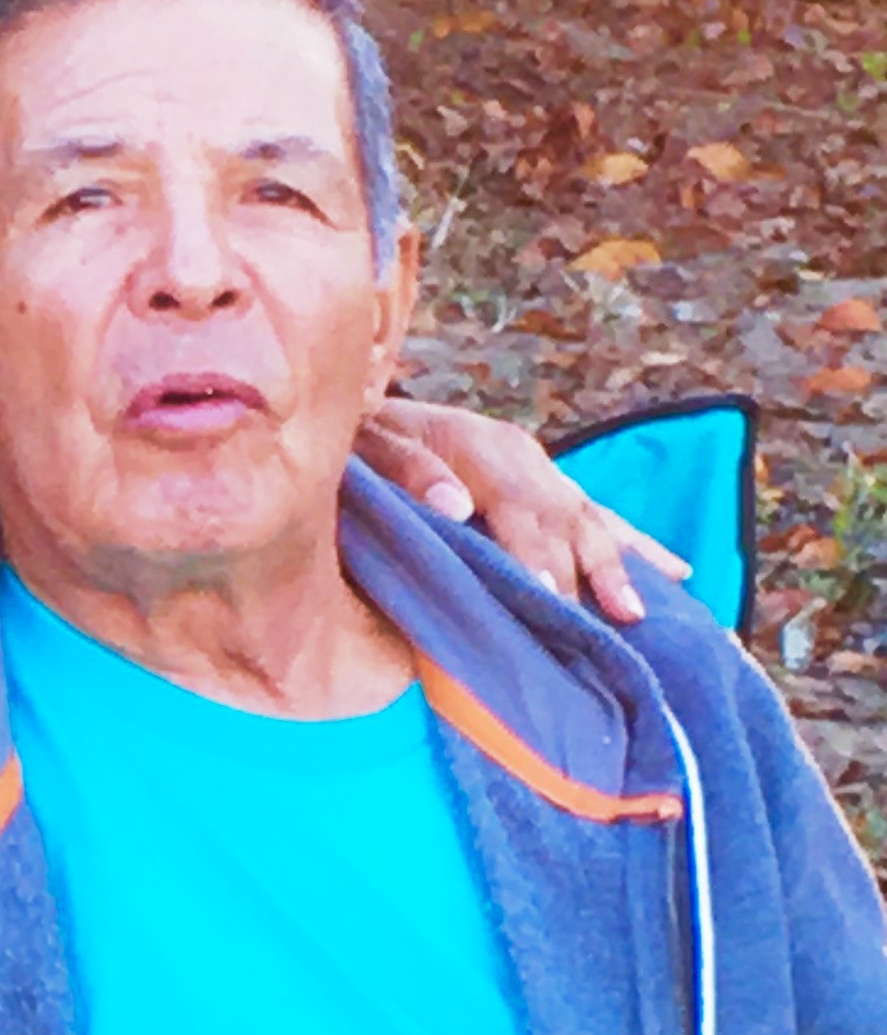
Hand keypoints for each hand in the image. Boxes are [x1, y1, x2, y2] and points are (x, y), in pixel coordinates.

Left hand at [357, 398, 684, 627]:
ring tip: (640, 613)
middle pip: (564, 519)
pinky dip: (634, 546)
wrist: (366, 411)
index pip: (520, 508)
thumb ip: (407, 470)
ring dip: (619, 566)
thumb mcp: (368, 445)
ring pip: (592, 518)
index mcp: (480, 447)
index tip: (548, 597)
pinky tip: (673, 574)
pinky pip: (597, 517)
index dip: (537, 554)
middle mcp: (521, 456)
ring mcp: (539, 469)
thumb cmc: (361, 439)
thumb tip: (456, 506)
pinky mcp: (545, 483)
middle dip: (588, 573)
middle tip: (611, 624)